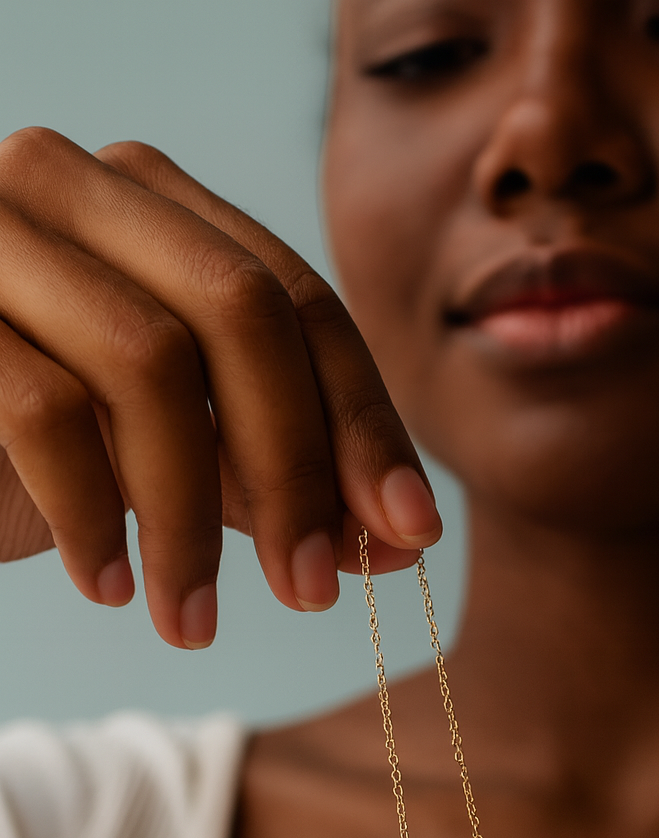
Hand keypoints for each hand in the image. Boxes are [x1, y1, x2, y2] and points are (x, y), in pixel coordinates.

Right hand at [0, 129, 440, 647]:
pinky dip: (93, 516)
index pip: (297, 298)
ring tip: (193, 623)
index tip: (411, 534)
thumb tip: (403, 542)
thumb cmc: (39, 449)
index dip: (366, 420)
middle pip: (241, 310)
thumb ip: (276, 477)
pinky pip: (41, 412)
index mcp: (153, 201)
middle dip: (297, 467)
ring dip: (189, 520)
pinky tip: (111, 586)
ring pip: (146, 363)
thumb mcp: (175, 454)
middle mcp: (73, 184)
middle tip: (315, 592)